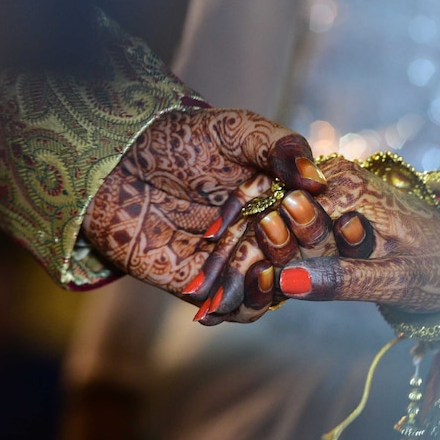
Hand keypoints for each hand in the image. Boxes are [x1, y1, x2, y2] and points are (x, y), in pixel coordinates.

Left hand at [81, 108, 327, 295]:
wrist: (119, 161)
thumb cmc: (181, 140)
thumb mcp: (236, 129)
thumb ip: (279, 146)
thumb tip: (317, 180)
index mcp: (283, 200)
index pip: (319, 220)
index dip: (320, 218)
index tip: (303, 203)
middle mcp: (267, 235)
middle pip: (302, 258)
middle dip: (294, 246)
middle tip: (272, 222)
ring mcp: (239, 263)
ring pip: (275, 288)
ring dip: (273, 280)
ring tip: (262, 261)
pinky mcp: (209, 287)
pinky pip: (239, 310)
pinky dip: (246, 304)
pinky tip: (239, 287)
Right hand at [192, 156, 439, 324]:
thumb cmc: (439, 265)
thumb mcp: (396, 278)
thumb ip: (341, 279)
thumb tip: (283, 283)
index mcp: (348, 189)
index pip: (280, 222)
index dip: (244, 262)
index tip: (214, 299)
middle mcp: (332, 180)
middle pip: (265, 219)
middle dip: (229, 263)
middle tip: (201, 306)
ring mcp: (327, 190)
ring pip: (268, 222)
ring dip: (237, 260)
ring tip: (207, 301)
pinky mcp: (326, 205)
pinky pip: (284, 228)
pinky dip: (259, 256)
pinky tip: (235, 283)